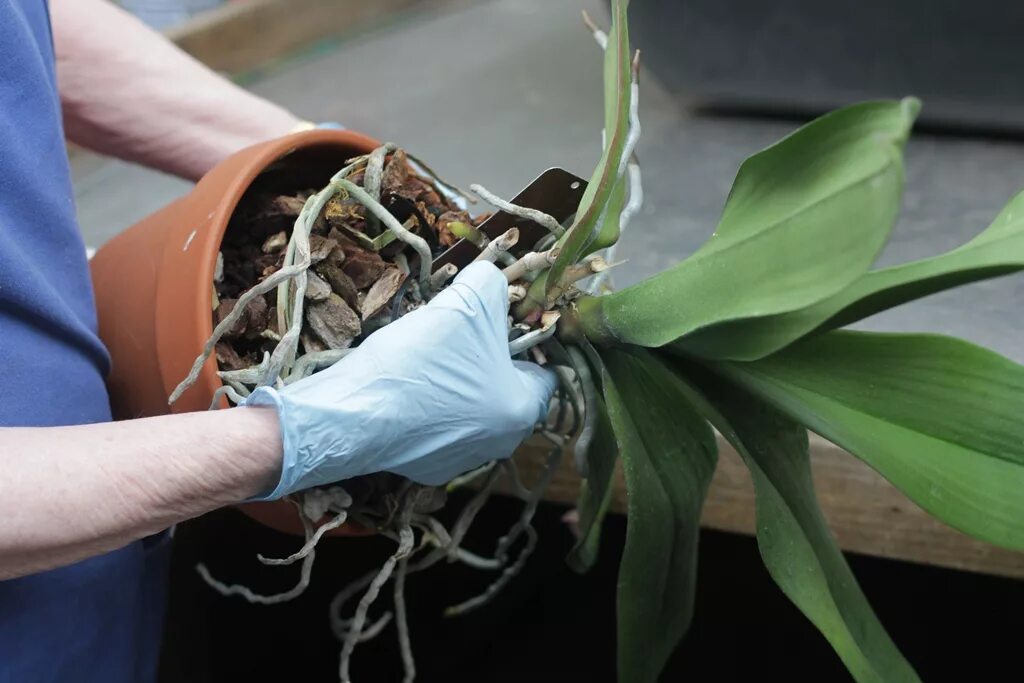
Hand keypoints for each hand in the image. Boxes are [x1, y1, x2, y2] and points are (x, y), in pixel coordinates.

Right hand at [245, 262, 557, 498]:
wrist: (354, 413)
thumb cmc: (423, 359)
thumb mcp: (466, 302)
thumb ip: (491, 283)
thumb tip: (494, 279)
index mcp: (523, 410)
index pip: (546, 370)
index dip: (530, 338)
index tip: (507, 320)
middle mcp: (501, 442)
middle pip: (506, 387)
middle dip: (488, 358)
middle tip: (462, 331)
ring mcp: (463, 459)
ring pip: (472, 407)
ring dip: (458, 381)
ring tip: (430, 354)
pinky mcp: (426, 467)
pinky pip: (437, 425)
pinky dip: (427, 405)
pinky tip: (407, 384)